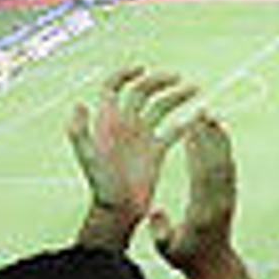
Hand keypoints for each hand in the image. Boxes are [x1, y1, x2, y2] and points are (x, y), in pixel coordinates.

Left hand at [67, 66, 196, 246]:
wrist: (118, 210)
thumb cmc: (102, 186)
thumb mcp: (88, 158)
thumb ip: (80, 132)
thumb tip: (79, 104)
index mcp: (108, 122)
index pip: (113, 88)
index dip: (124, 74)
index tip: (142, 68)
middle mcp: (125, 125)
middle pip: (141, 92)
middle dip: (158, 81)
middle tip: (177, 78)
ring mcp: (141, 137)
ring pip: (160, 108)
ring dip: (176, 96)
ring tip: (194, 89)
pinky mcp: (156, 151)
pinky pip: (173, 131)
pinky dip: (185, 122)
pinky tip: (198, 118)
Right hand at [148, 112, 236, 274]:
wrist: (215, 266)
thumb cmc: (186, 258)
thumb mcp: (167, 250)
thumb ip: (160, 231)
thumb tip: (155, 211)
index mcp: (202, 213)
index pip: (201, 176)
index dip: (198, 151)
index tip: (190, 129)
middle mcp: (219, 202)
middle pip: (216, 163)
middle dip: (209, 137)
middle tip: (200, 112)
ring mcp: (228, 197)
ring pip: (225, 162)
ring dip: (218, 138)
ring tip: (208, 115)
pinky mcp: (230, 195)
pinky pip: (228, 166)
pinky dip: (223, 147)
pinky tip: (217, 131)